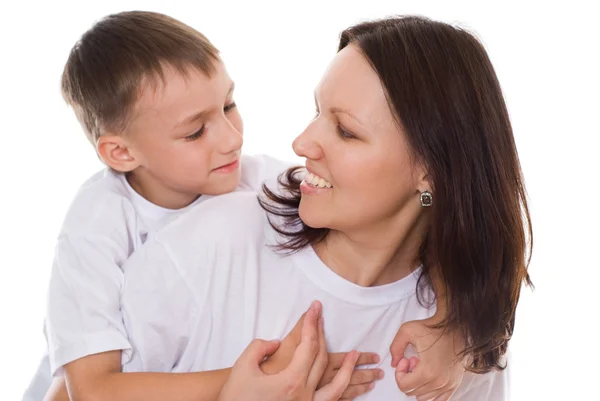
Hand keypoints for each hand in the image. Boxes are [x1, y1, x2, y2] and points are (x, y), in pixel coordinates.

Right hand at [218, 300, 359, 400]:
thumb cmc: (236, 397)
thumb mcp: (242, 366)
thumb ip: (260, 347)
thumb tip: (274, 342)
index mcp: (291, 381)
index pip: (308, 345)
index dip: (312, 323)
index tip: (315, 307)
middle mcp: (304, 394)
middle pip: (322, 359)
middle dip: (323, 334)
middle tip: (321, 316)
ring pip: (338, 385)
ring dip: (352, 370)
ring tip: (360, 355)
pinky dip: (346, 391)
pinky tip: (353, 386)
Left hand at [390, 319, 465, 400]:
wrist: (454, 325)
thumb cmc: (432, 328)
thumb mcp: (406, 331)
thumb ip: (395, 348)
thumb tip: (394, 364)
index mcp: (427, 372)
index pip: (404, 386)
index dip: (399, 373)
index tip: (405, 359)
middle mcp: (439, 382)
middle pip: (413, 391)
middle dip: (409, 376)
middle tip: (413, 360)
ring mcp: (448, 385)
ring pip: (424, 396)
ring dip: (419, 383)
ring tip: (423, 366)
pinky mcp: (455, 384)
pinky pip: (439, 399)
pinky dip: (430, 391)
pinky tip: (430, 376)